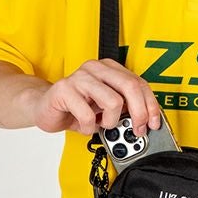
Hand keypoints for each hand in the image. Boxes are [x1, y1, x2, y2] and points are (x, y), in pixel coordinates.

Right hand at [32, 59, 161, 137]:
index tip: (154, 123)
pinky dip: (89, 128)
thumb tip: (146, 121)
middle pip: (131, 87)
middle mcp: (96, 68)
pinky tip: (84, 125)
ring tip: (100, 124)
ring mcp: (80, 77)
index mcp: (109, 68)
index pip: (140, 83)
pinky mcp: (65, 90)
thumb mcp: (106, 106)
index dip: (151, 105)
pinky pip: (88, 115)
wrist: (44, 107)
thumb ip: (125, 107)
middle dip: (140, 113)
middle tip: (137, 129)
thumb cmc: (76, 107)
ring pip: (113, 102)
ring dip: (110, 122)